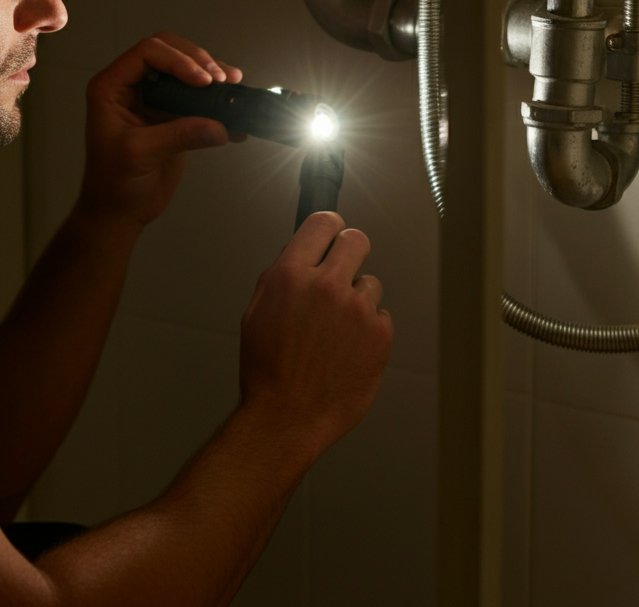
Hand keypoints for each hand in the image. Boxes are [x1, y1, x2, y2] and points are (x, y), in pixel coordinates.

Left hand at [77, 31, 242, 226]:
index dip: (178, 60)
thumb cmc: (114, 182)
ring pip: (187, 71)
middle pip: (169, 52)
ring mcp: (154, 99)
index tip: (203, 81)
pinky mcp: (173, 116)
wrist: (119, 212)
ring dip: (212, 76)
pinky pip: (198, 99)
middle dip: (198, 61)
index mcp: (112, 87)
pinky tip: (236, 116)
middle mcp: (132, 86)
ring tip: (234, 86)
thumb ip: (179, 135)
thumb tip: (221, 126)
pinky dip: (217, 103)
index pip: (147, 52)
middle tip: (221, 80)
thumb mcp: (141, 154)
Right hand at [238, 212, 392, 455]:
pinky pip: (381, 315)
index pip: (323, 222)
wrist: (287, 416)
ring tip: (336, 331)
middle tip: (341, 273)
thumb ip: (282, 275)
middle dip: (349, 253)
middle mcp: (326, 286)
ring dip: (357, 300)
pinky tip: (347, 349)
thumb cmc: (267, 368)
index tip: (331, 235)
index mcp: (291, 274)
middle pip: (357, 240)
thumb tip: (302, 252)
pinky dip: (368, 329)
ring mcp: (357, 310)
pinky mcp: (379, 335)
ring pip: (370, 284)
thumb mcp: (257, 310)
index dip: (329, 228)